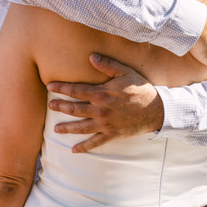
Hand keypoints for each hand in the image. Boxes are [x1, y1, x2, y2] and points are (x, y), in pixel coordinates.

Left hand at [46, 54, 164, 152]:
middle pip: (74, 109)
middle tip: (50, 106)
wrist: (157, 110)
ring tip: (55, 129)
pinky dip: (84, 147)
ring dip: (67, 128)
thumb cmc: (141, 89)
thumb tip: (91, 56)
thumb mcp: (125, 72)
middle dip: (60, 107)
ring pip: (80, 127)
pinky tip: (73, 150)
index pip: (76, 90)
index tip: (50, 86)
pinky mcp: (111, 134)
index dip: (61, 88)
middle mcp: (100, 110)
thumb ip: (107, 64)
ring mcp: (105, 124)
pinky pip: (95, 142)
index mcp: (101, 93)